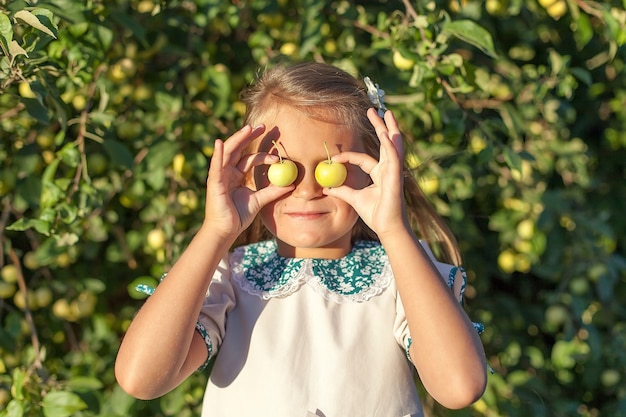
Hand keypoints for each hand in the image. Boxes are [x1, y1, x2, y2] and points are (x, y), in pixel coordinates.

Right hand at [202, 125, 293, 238]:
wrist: (226, 231)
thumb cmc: (238, 216)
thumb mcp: (259, 200)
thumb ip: (273, 191)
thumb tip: (291, 184)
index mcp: (236, 175)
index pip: (247, 157)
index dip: (261, 151)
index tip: (275, 148)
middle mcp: (227, 172)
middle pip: (238, 149)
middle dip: (249, 136)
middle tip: (263, 126)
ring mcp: (219, 176)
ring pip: (228, 153)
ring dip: (237, 139)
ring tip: (248, 129)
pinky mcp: (214, 183)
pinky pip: (216, 166)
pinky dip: (217, 154)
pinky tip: (219, 143)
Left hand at [323, 108, 407, 236]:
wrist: (387, 227)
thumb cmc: (375, 214)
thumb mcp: (354, 199)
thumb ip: (342, 191)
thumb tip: (326, 187)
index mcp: (379, 173)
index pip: (362, 158)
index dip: (347, 157)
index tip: (333, 157)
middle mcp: (387, 169)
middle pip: (384, 142)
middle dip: (380, 125)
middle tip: (374, 109)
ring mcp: (393, 171)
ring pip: (392, 145)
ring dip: (390, 128)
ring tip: (386, 112)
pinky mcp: (396, 177)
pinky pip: (393, 158)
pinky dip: (390, 146)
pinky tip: (387, 135)